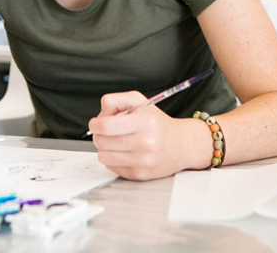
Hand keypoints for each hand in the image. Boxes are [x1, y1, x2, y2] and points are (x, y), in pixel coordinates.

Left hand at [89, 91, 207, 180]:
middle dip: (98, 135)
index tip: (96, 123)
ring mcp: (142, 161)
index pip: (105, 126)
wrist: (181, 145)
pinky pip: (111, 167)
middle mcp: (145, 143)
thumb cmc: (157, 123)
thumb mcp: (139, 101)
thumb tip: (100, 116)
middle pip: (101, 141)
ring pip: (103, 156)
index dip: (95, 124)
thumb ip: (115, 101)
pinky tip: (123, 152)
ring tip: (115, 142)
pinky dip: (113, 159)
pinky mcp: (139, 174)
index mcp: (145, 122)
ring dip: (104, 148)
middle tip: (106, 132)